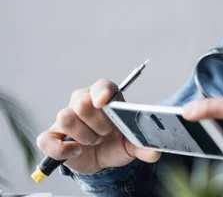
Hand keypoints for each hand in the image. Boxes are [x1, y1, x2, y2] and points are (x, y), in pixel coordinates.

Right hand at [36, 79, 160, 173]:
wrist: (103, 157)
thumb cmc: (116, 141)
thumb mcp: (132, 143)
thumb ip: (144, 145)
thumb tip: (155, 151)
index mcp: (105, 97)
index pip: (102, 86)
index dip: (102, 92)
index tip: (104, 102)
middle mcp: (83, 102)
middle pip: (82, 102)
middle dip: (98, 123)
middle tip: (106, 133)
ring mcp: (66, 118)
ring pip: (66, 117)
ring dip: (84, 135)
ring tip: (94, 141)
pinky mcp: (53, 136)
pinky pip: (46, 139)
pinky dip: (62, 148)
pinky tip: (77, 151)